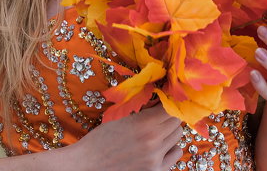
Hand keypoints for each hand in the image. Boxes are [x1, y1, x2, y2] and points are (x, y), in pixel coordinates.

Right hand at [68, 103, 183, 170]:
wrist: (88, 164)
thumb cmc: (101, 139)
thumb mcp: (122, 117)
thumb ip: (144, 110)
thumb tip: (162, 100)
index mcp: (144, 124)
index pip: (172, 107)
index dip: (168, 102)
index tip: (164, 100)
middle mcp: (153, 141)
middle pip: (177, 121)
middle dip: (169, 116)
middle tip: (158, 115)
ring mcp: (155, 158)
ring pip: (178, 137)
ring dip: (170, 131)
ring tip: (157, 131)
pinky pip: (176, 154)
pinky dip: (171, 149)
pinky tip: (159, 147)